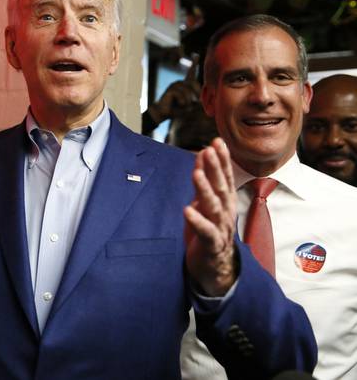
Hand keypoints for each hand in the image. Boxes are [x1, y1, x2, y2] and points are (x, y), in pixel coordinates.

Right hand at [148, 54, 199, 123]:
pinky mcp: (170, 89)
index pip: (191, 72)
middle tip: (190, 104)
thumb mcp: (191, 103)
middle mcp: (180, 82)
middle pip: (194, 84)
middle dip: (196, 95)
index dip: (194, 63)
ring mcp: (174, 85)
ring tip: (182, 106)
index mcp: (185, 85)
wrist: (163, 113)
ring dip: (188, 102)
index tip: (196, 55)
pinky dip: (182, 102)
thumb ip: (196, 98)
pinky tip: (178, 104)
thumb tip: (197, 92)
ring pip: (188, 91)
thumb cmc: (178, 109)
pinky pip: (181, 95)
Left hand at [184, 137, 236, 296]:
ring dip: (206, 189)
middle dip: (216, 168)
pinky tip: (187, 210)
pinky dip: (197, 221)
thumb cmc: (208, 233)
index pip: (224, 177)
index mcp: (224, 203)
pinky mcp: (212, 245)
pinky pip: (206, 232)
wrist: (215, 270)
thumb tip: (202, 154)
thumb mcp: (205, 204)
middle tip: (209, 149)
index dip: (221, 159)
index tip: (217, 141)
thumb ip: (204, 181)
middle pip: (222, 187)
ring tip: (197, 174)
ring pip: (215, 207)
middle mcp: (225, 213)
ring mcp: (220, 229)